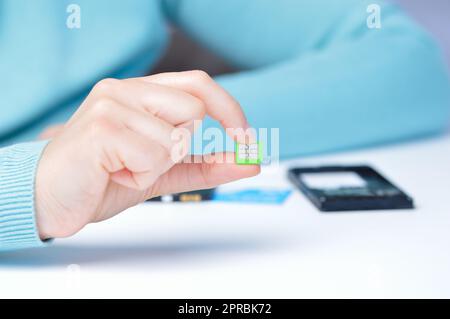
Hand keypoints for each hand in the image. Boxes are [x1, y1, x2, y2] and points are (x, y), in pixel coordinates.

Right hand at [35, 71, 259, 238]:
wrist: (49, 198)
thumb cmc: (102, 178)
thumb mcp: (164, 171)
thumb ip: (207, 165)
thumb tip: (251, 160)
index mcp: (141, 93)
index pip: (200, 84)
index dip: (230, 111)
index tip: (245, 139)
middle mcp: (126, 89)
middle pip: (194, 111)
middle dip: (178, 149)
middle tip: (142, 160)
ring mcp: (112, 104)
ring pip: (175, 139)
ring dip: (153, 168)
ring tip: (121, 169)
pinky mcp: (102, 127)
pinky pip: (152, 156)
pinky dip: (138, 177)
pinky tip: (111, 174)